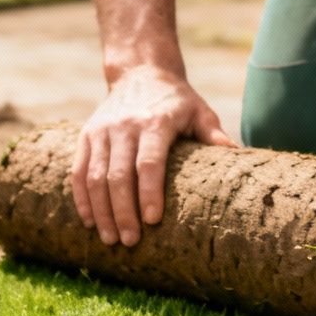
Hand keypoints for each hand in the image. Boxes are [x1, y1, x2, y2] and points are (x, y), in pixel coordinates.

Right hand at [71, 64, 235, 245]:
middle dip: (123, 212)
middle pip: (119, 175)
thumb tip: (237, 154)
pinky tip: (89, 221)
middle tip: (130, 242)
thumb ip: (213, 134)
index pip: (149, 162)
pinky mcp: (86, 136)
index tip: (152, 221)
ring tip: (110, 239)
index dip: (149, 192)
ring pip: (95, 177)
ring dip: (101, 211)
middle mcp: (124, 126)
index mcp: (155, 122)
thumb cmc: (176, 101)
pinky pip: (79, 171)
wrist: (139, 73)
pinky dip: (82, 199)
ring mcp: (102, 131)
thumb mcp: (199, 111)